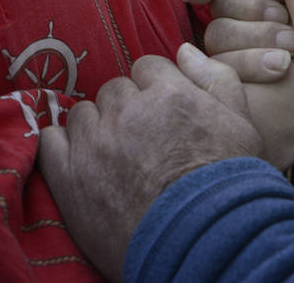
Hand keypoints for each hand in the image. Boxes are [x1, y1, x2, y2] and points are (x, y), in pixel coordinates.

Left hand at [38, 46, 260, 279]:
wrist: (202, 244)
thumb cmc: (230, 186)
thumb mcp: (243, 125)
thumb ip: (216, 78)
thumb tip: (184, 49)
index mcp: (169, 93)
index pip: (147, 67)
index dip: (156, 89)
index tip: (162, 114)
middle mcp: (127, 110)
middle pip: (114, 90)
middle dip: (127, 109)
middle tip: (143, 142)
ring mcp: (94, 143)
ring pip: (83, 113)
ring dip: (97, 128)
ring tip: (115, 158)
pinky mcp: (69, 177)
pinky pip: (50, 141)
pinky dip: (61, 147)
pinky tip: (79, 162)